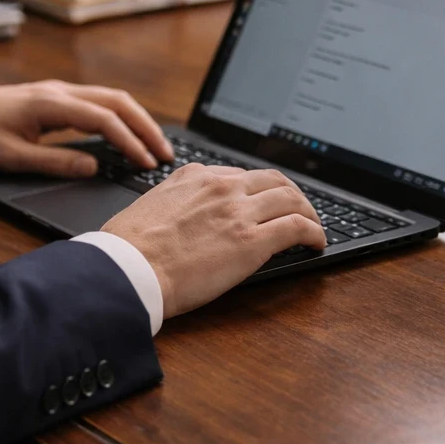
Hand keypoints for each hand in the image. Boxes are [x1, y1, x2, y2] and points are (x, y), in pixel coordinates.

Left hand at [0, 80, 174, 175]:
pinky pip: (97, 103)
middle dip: (146, 127)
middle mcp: (59, 92)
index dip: (131, 142)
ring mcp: (58, 92)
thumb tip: (94, 167)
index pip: (105, 120)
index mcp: (50, 103)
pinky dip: (119, 117)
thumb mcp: (11, 157)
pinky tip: (126, 135)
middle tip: (166, 153)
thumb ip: (55, 162)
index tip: (148, 164)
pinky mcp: (54, 99)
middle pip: (118, 101)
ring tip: (154, 146)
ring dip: (136, 120)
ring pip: (110, 99)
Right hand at [101, 164, 326, 317]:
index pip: (240, 175)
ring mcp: (239, 211)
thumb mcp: (149, 206)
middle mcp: (221, 186)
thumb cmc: (127, 248)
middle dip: (291, 195)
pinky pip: (297, 227)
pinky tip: (316, 242)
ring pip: (291, 198)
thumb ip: (174, 202)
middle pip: (273, 180)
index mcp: (194, 176)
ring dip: (308, 211)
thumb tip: (180, 214)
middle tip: (298, 210)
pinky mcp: (253, 240)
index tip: (264, 202)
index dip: (259, 190)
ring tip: (314, 227)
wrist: (128, 268)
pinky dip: (314, 232)